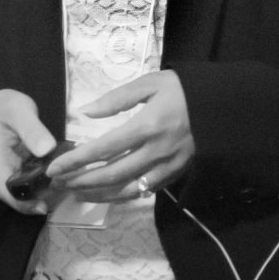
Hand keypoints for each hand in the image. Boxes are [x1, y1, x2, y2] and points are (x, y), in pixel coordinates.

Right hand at [0, 89, 57, 213]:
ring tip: (63, 186)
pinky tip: (59, 175)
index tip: (40, 208)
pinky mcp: (19, 164)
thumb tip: (47, 149)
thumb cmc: (3, 107)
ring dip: (42, 190)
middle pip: (14, 193)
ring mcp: (9, 167)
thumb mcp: (18, 110)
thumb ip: (32, 129)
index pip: (3, 189)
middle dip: (35, 200)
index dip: (20, 203)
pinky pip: (30, 177)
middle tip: (59, 196)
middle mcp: (0, 168)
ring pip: (24, 187)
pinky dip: (43, 179)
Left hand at [48, 71, 194, 202]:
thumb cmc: (184, 90)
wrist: (223, 106)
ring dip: (99, 194)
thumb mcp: (150, 83)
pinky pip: (146, 191)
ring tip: (77, 193)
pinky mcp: (176, 174)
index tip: (55, 167)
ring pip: (128, 189)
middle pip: (112, 174)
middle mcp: (156, 152)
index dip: (76, 161)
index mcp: (147, 126)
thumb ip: (117, 98)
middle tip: (59, 184)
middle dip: (82, 181)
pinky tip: (108, 193)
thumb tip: (86, 112)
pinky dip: (123, 195)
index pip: (103, 149)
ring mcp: (167, 167)